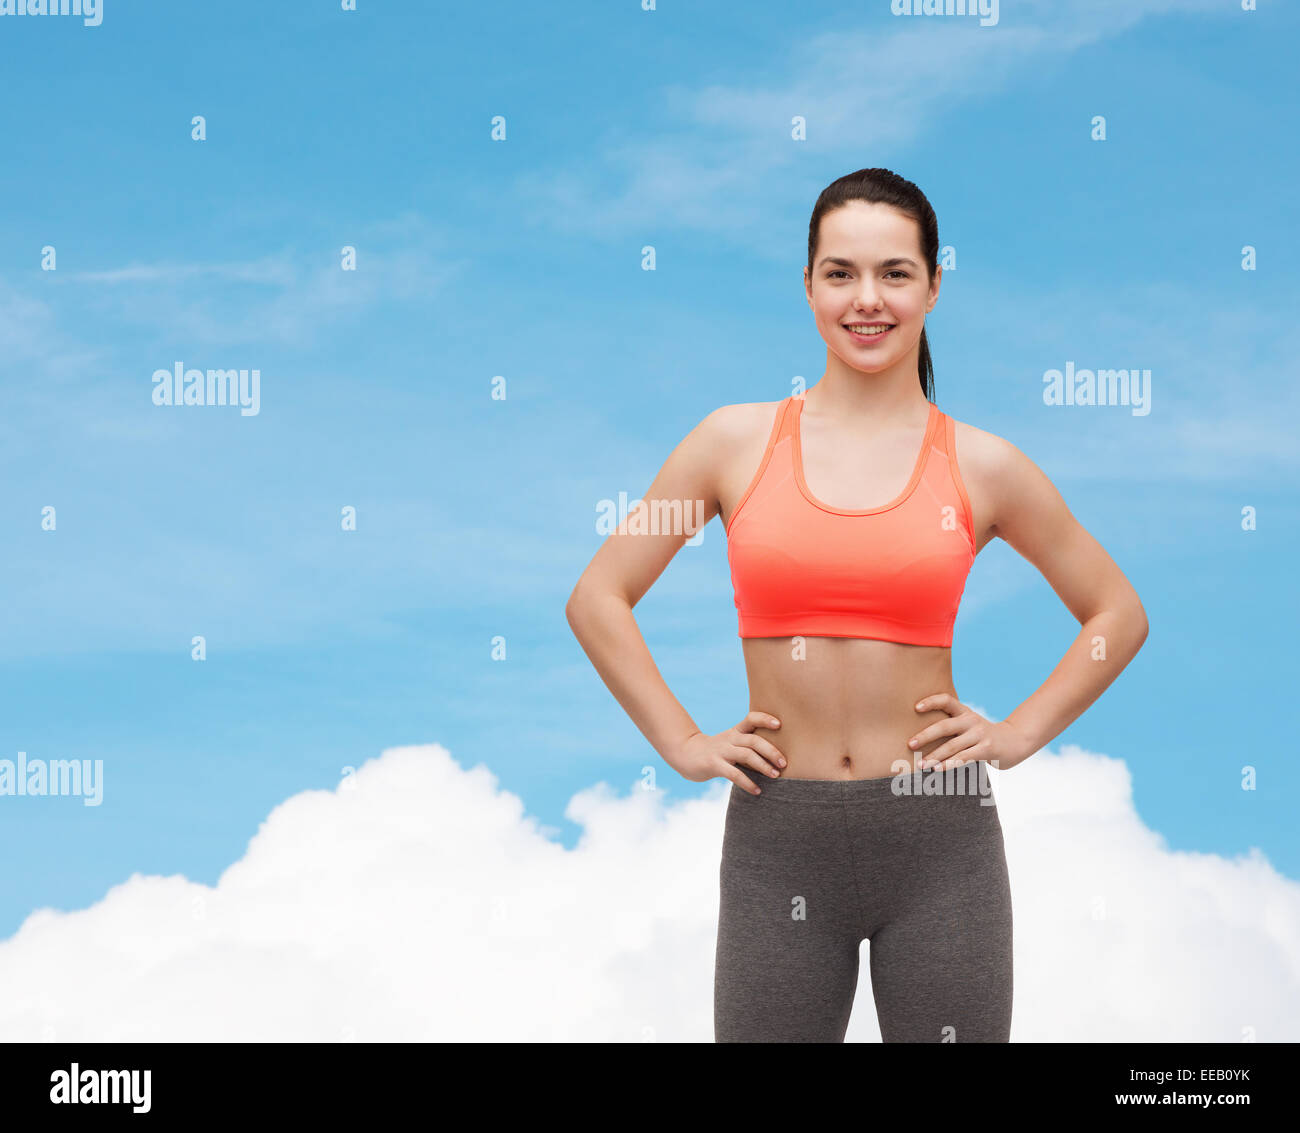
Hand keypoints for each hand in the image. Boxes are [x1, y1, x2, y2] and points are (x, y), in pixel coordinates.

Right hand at [671, 711, 786, 794]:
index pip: (751, 718)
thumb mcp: (730, 742)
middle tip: (784, 763)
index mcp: (735, 732)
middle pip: (753, 740)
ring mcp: (721, 751)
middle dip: (771, 751)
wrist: (685, 754)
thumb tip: (776, 757)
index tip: (780, 724)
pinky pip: (734, 774)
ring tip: (775, 776)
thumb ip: (747, 746)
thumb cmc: (715, 751)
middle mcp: (729, 739)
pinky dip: (748, 783)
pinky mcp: (713, 764)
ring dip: (763, 766)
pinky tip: (757, 791)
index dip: (765, 719)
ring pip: (746, 755)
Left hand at [907, 693, 1033, 772]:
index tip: (915, 708)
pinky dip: (949, 764)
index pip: (946, 700)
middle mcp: (971, 721)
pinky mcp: (986, 749)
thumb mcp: (970, 725)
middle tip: (910, 744)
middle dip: (925, 736)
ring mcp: (979, 735)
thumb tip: (920, 737)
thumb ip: (952, 726)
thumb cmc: (984, 735)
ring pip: (952, 746)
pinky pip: (964, 757)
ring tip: (920, 765)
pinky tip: (938, 769)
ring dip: (934, 756)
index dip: (931, 702)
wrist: (1016, 740)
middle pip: (945, 726)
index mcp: (965, 712)